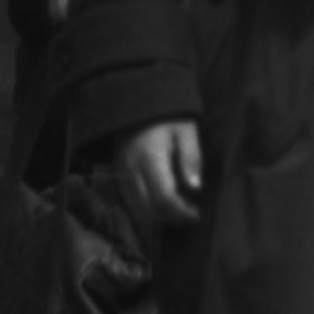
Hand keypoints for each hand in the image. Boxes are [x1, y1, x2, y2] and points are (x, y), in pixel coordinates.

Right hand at [114, 119, 202, 234]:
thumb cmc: (167, 114)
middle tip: (189, 214)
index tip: (196, 214)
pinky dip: (145, 206)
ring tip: (177, 209)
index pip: (164, 199)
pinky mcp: (117, 170)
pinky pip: (129, 198)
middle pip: (149, 209)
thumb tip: (196, 188)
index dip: (181, 212)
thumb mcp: (186, 130)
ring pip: (137, 207)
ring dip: (158, 214)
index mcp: (151, 159)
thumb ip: (191, 158)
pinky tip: (160, 202)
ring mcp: (121, 171)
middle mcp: (132, 169)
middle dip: (171, 217)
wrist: (136, 97)